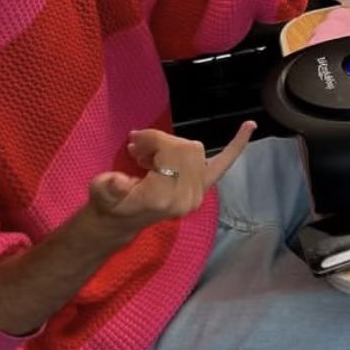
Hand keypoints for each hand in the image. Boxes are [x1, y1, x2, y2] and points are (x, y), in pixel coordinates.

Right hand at [87, 121, 255, 232]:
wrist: (119, 223)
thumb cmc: (109, 204)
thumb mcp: (100, 193)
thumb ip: (109, 187)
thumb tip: (118, 180)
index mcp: (162, 197)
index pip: (170, 150)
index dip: (152, 139)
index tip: (134, 140)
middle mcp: (186, 198)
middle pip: (186, 148)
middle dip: (161, 141)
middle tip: (138, 148)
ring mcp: (197, 196)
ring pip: (196, 151)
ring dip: (175, 146)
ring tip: (150, 155)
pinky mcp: (201, 192)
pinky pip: (223, 164)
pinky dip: (236, 145)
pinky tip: (249, 126)